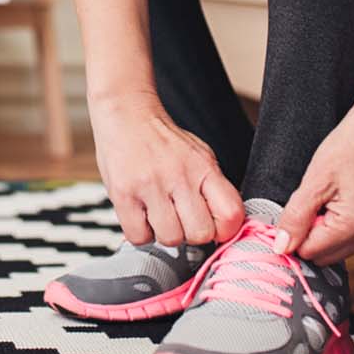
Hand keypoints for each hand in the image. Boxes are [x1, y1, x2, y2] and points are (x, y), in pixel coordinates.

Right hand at [88, 89, 245, 247]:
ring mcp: (150, 186)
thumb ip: (213, 188)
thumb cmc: (162, 140)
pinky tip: (140, 215)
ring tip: (157, 213)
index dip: (224, 230)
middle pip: (201, 234)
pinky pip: (139, 237)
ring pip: (170, 239)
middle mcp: (179, 176)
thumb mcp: (199, 156)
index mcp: (203, 167)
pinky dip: (139, 232)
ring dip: (163, 232)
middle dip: (191, 233)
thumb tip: (225, 225)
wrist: (125, 114)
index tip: (214, 227)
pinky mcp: (123, 194)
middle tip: (181, 219)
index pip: (231, 214)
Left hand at [273, 103, 353, 265]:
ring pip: (340, 247)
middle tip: (308, 203)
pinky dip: (341, 225)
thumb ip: (295, 217)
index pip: (310, 252)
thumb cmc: (351, 145)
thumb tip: (281, 246)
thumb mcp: (315, 180)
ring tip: (325, 198)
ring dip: (325, 230)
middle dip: (310, 235)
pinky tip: (339, 199)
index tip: (291, 213)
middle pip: (326, 255)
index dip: (295, 234)